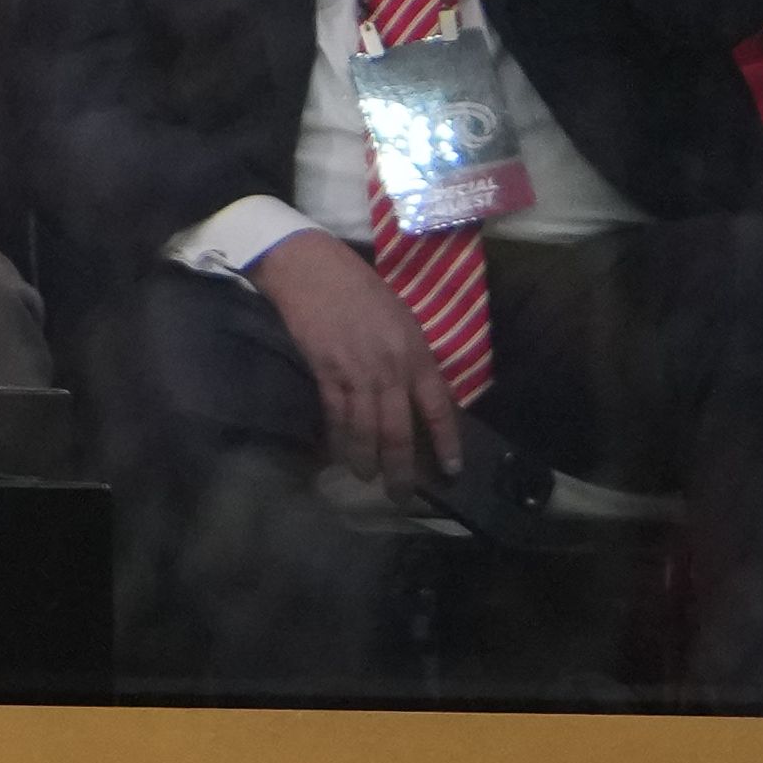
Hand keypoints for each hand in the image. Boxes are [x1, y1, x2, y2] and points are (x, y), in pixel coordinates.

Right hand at [254, 233, 468, 488]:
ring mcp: (355, 371)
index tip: (451, 469)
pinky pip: (334, 414)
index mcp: (415, 354)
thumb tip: (418, 395)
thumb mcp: (402, 319)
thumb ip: (412, 358)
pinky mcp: (323, 370)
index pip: (438, 409)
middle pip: (398, 431)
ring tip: (368, 479)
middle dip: (401, 468)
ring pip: (365, 430)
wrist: (310, 267)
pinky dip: (338, 437)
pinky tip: (339, 453)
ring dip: (366, 460)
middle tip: (401, 495)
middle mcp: (389, 369)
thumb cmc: (359, 288)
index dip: (446, 442)